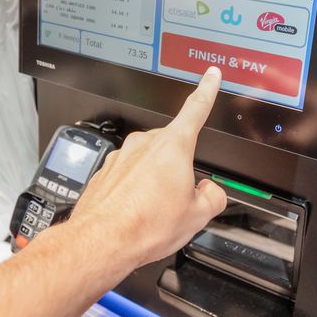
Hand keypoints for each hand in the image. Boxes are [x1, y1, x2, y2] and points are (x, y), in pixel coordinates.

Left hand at [67, 68, 227, 268]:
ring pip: (149, 167)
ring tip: (153, 214)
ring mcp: (122, 157)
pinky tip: (135, 216)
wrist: (102, 240)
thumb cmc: (145, 224)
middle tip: (178, 202)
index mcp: (173, 146)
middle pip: (172, 150)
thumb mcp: (197, 215)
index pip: (196, 108)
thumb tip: (210, 192)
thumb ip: (213, 196)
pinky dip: (135, 195)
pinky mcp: (106, 172)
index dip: (207, 90)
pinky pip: (129, 180)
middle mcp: (145, 144)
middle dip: (178, 172)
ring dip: (155, 185)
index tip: (210, 76)